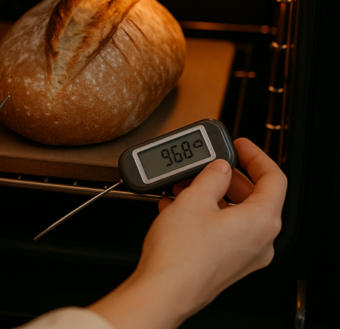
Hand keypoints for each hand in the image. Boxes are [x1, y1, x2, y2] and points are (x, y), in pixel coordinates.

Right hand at [89, 138, 286, 328]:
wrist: (163, 290)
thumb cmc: (180, 254)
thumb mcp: (194, 199)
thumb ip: (212, 176)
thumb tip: (219, 168)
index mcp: (262, 221)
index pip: (274, 179)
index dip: (257, 156)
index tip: (240, 146)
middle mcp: (260, 241)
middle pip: (255, 197)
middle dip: (229, 177)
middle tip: (209, 164)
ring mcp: (244, 256)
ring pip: (236, 215)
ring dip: (212, 196)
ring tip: (184, 186)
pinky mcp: (225, 265)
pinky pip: (223, 232)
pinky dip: (206, 215)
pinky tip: (178, 208)